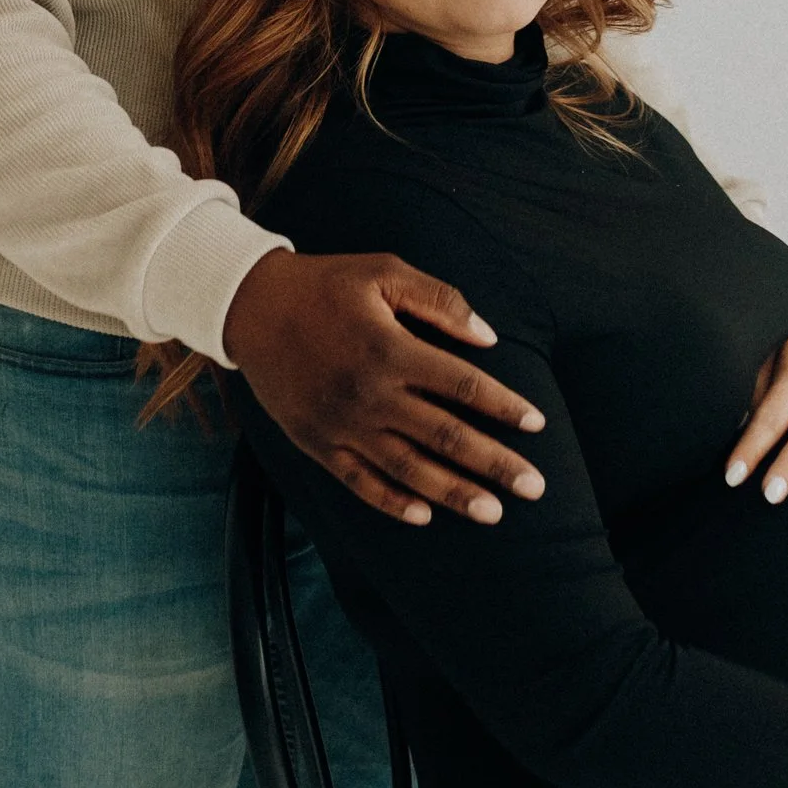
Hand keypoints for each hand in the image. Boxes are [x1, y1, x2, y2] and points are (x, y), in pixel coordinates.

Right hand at [223, 247, 545, 526]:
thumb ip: (440, 300)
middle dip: (495, 464)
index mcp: (391, 349)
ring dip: (454, 493)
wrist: (249, 306)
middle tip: (534, 488)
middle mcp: (370, 394)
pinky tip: (424, 515)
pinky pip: (360, 483)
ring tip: (492, 511)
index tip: (537, 423)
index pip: (463, 386)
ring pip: (409, 469)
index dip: (504, 406)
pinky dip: (393, 502)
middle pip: (446, 437)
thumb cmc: (325, 284)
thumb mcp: (384, 272)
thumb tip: (489, 337)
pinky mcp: (317, 443)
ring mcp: (342, 425)